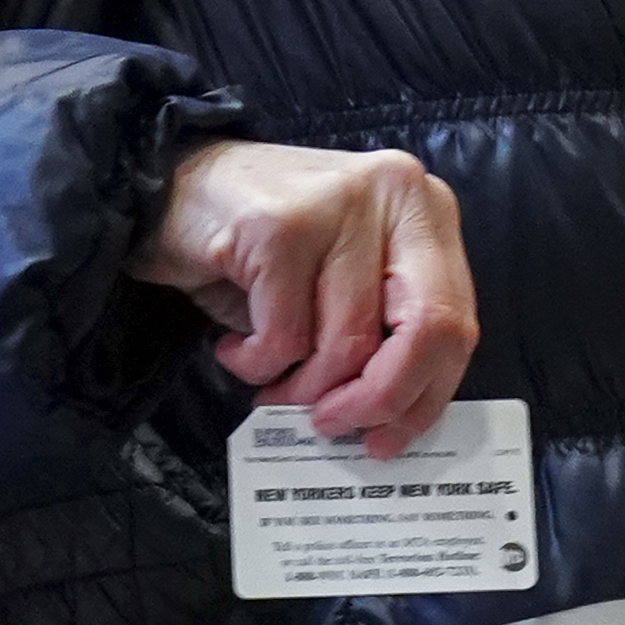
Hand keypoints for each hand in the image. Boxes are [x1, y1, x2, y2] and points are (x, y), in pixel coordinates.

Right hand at [128, 139, 478, 455]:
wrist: (167, 187)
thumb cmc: (262, 246)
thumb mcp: (344, 278)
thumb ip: (384, 328)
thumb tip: (395, 418)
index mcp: (424, 209)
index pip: (457, 319)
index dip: (426, 394)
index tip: (388, 436)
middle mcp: (394, 193)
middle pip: (426, 329)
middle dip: (379, 399)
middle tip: (332, 424)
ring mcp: (337, 204)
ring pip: (347, 344)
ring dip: (301, 388)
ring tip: (270, 385)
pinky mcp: (279, 227)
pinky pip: (284, 338)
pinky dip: (255, 364)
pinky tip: (236, 348)